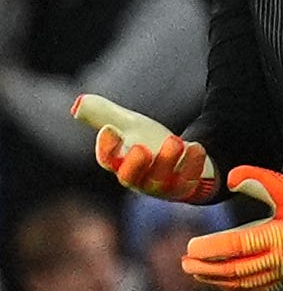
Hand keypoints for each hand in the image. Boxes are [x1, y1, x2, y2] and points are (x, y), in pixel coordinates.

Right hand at [75, 95, 218, 203]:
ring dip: (168, 160)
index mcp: (120, 163)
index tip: (109, 128)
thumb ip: (104, 114)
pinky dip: (193, 164)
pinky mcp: (185, 187)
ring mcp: (162, 185)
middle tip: (140, 148)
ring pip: (162, 180)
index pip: (107, 160)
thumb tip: (79, 103)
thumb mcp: (128, 124)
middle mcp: (138, 178)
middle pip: (131, 177)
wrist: (183, 158)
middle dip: (134, 164)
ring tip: (175, 140)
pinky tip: (196, 146)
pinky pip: (189, 180)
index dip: (106, 147)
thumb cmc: (147, 141)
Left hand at [183, 168, 282, 290]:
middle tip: (185, 263)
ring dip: (216, 280)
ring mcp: (282, 272)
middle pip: (234, 270)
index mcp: (277, 237)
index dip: (210, 248)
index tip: (191, 246)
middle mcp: (279, 260)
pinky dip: (234, 289)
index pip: (235, 247)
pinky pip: (255, 289)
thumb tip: (229, 178)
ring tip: (196, 273)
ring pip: (242, 283)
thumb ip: (257, 178)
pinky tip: (221, 284)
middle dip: (206, 268)